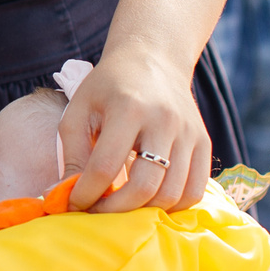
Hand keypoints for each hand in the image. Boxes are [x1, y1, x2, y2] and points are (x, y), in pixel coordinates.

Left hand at [59, 45, 209, 213]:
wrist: (153, 59)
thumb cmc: (108, 86)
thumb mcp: (79, 109)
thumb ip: (73, 153)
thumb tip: (65, 197)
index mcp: (128, 107)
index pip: (106, 165)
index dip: (86, 193)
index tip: (73, 203)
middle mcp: (164, 121)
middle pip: (145, 187)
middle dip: (115, 210)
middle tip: (97, 210)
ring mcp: (189, 134)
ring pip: (172, 195)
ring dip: (143, 211)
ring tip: (121, 205)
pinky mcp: (204, 143)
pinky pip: (194, 191)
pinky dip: (171, 206)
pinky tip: (149, 200)